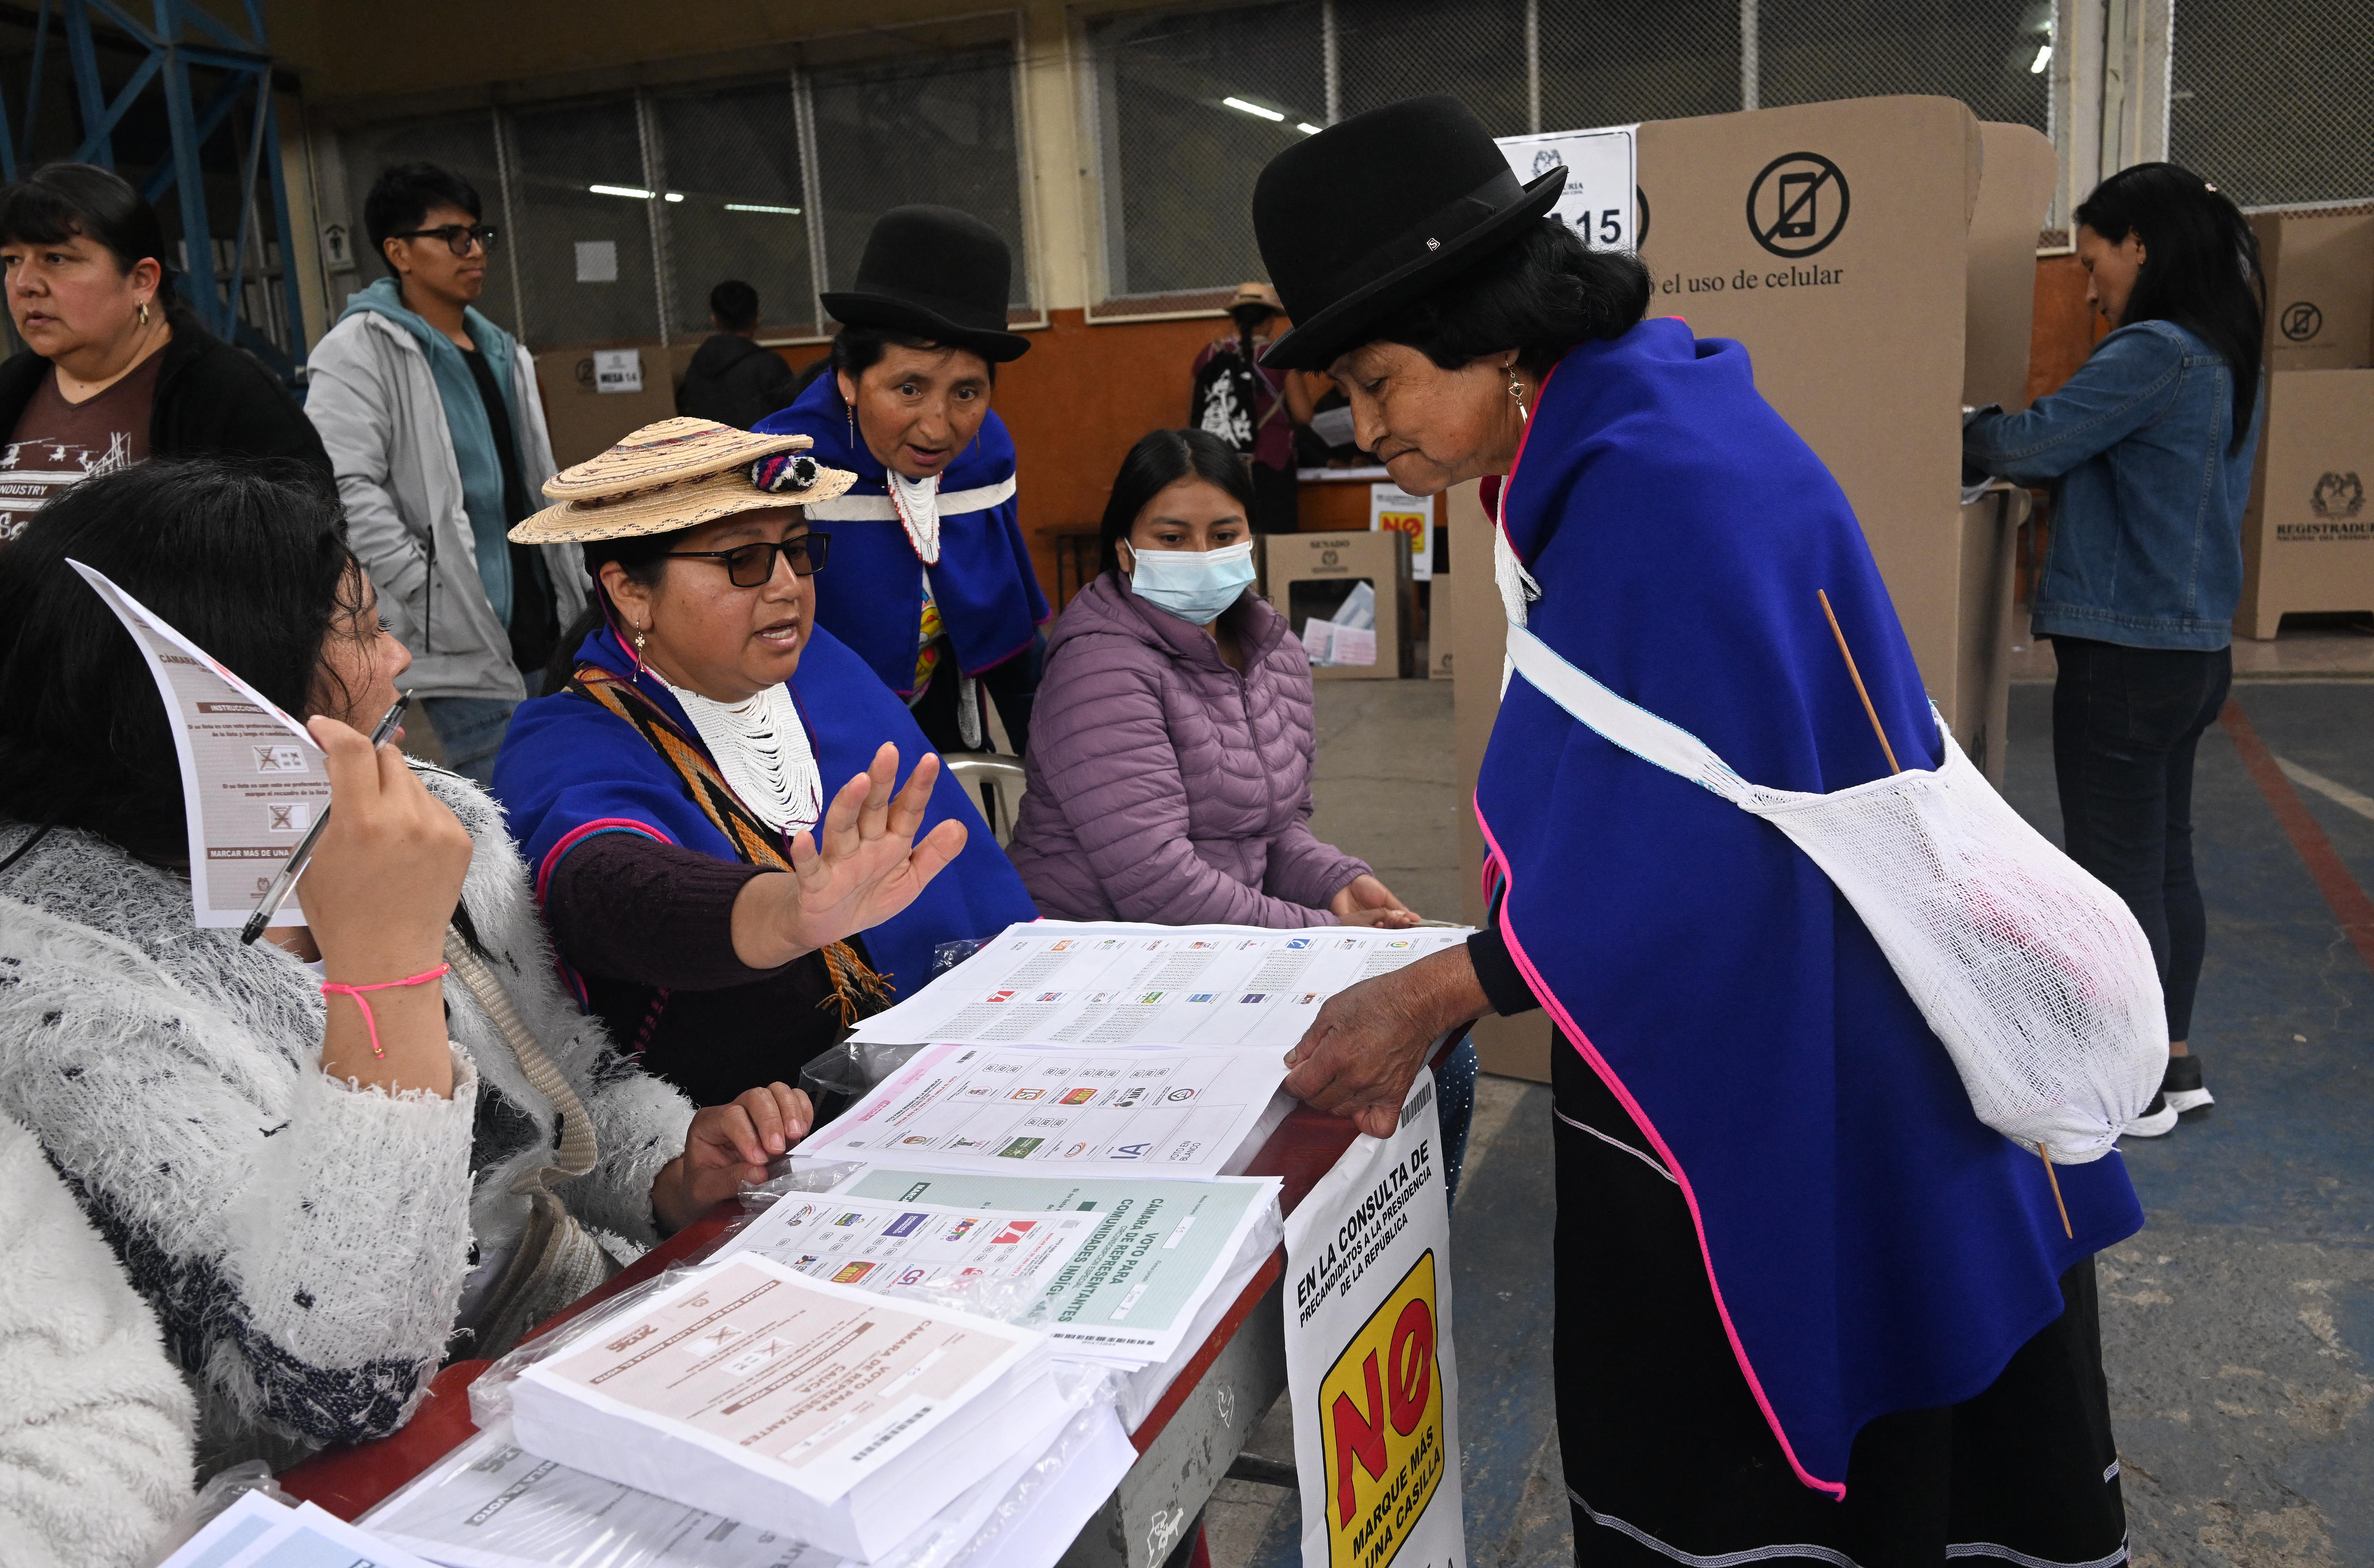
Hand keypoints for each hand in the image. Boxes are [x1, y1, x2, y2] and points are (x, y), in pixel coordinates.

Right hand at [302, 714, 472, 1094]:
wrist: (388, 957)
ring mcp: (439, 828)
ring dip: (392, 788)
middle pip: (387, 757)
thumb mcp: (314, 856)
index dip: (334, 730)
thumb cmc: (341, 913)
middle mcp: (405, 818)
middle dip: (365, 761)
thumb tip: (335, 766)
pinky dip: (416, 812)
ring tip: (378, 822)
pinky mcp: (460, 840)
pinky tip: (402, 842)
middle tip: (349, 776)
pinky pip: (434, 806)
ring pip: (412, 781)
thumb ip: (328, 808)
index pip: (352, 749)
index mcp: (361, 821)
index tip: (321, 727)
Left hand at [651, 1082, 813, 1234]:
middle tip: (778, 1149)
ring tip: (795, 1136)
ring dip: (790, 1111)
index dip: (748, 1135)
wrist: (709, 1186)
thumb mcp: (705, 1189)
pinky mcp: (776, 1116)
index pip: (731, 1116)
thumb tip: (761, 1174)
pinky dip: (803, 1110)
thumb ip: (729, 1181)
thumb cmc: (703, 1184)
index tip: (759, 1160)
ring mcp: (756, 1111)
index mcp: (708, 1124)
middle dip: (771, 1121)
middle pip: (755, 1097)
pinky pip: (794, 1098)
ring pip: (776, 1091)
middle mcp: (732, 1110)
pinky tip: (803, 1131)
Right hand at [731, 744, 968, 968]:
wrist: (829, 925)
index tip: (930, 760)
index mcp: (892, 840)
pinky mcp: (816, 882)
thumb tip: (960, 826)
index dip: (918, 787)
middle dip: (881, 780)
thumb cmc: (871, 895)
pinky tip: (804, 837)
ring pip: (842, 827)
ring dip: (849, 804)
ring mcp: (839, 859)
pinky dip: (806, 853)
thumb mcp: (911, 879)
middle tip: (889, 751)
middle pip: (873, 808)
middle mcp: (865, 842)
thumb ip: (934, 854)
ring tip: (858, 781)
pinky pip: (810, 866)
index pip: (907, 809)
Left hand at [1283, 947, 1488, 1137]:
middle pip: (1318, 1102)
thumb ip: (1309, 1040)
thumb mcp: (1332, 1010)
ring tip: (1338, 1080)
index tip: (1295, 1075)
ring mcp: (1377, 1089)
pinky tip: (1361, 1103)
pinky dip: (1366, 1120)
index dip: (1291, 1081)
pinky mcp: (1396, 1095)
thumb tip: (1293, 1061)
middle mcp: (1355, 1077)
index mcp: (1336, 1055)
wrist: (1417, 1004)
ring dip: (1333, 1100)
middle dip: (1310, 1089)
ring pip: (1341, 1112)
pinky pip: (1378, 1126)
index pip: (1301, 1086)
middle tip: (1316, 1073)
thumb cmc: (1379, 1001)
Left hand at [1330, 873, 1419, 928]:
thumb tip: (1415, 918)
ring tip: (1391, 923)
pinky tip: (1378, 925)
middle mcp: (1377, 924)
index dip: (1408, 927)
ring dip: (1386, 930)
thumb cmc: (1366, 886)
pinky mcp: (1354, 929)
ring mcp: (1366, 927)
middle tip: (1405, 924)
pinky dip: (1371, 931)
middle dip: (1399, 929)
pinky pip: (1364, 934)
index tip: (1416, 927)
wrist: (1345, 882)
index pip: (1399, 925)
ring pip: (1379, 935)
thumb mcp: (1385, 895)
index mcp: (1386, 916)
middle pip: (1390, 932)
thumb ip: (1397, 908)